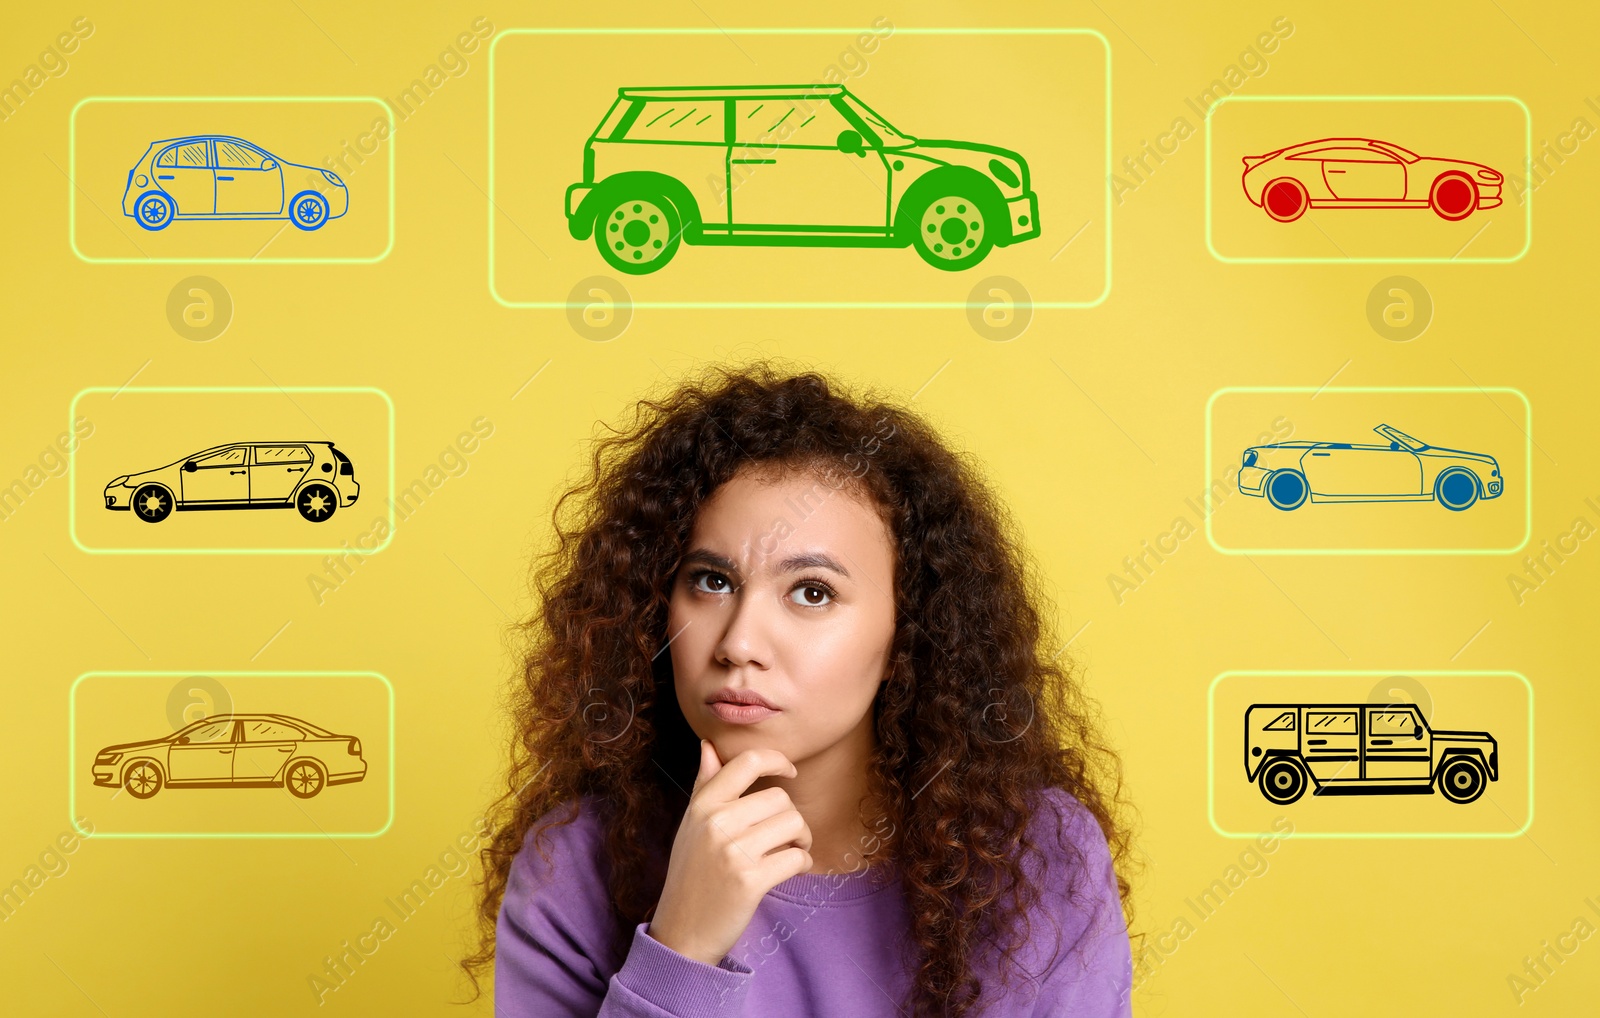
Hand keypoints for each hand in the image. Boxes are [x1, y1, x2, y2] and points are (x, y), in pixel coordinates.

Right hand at [646, 740, 813, 965]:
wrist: (682, 932)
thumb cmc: (691, 874)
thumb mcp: (691, 826)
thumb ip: (704, 785)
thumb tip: (708, 745)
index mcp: (703, 805)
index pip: (748, 762)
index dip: (778, 760)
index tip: (789, 773)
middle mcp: (716, 822)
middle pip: (780, 798)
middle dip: (792, 817)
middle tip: (787, 836)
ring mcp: (732, 851)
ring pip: (793, 824)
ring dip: (803, 839)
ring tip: (791, 851)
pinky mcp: (750, 880)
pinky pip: (797, 857)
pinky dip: (803, 863)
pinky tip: (792, 870)